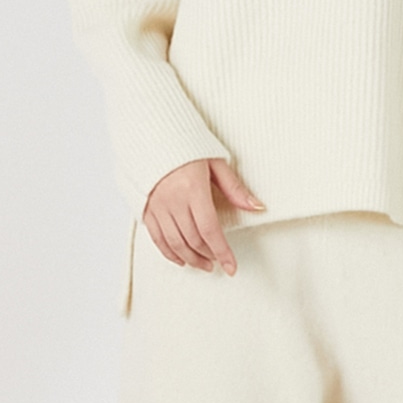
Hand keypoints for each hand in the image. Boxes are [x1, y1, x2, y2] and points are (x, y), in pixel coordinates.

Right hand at [141, 157, 265, 275]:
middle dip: (209, 256)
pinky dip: (169, 253)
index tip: (231, 267)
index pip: (210, 230)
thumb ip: (235, 188)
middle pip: (193, 240)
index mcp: (194, 189)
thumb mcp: (216, 162)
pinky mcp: (146, 209)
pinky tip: (181, 258)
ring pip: (175, 244)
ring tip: (204, 263)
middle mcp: (174, 201)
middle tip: (219, 262)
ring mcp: (158, 207)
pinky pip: (157, 239)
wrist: (154, 135)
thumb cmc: (188, 146)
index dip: (222, 252)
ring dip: (191, 259)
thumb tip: (256, 206)